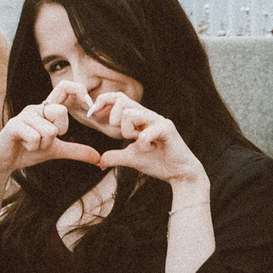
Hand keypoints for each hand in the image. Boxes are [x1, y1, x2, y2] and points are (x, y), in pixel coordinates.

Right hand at [0, 83, 103, 174]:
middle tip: (45, 139)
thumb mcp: (56, 150)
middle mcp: (36, 108)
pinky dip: (33, 148)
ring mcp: (24, 115)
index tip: (88, 102)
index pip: (64, 88)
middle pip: (61, 112)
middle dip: (58, 132)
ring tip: (31, 144)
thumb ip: (76, 151)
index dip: (77, 89)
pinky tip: (24, 145)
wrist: (4, 161)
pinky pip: (36, 138)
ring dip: (43, 145)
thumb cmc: (28, 150)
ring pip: (49, 131)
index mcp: (47, 109)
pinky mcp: (14, 125)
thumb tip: (98, 158)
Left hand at [86, 91, 207, 191]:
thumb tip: (99, 161)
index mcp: (139, 118)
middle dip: (114, 118)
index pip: (119, 98)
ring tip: (139, 143)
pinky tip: (149, 150)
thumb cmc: (158, 162)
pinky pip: (146, 132)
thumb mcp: (131, 158)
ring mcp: (158, 120)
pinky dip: (143, 144)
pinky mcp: (167, 129)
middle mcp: (148, 115)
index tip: (92, 115)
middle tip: (122, 134)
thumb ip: (115, 156)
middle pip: (122, 100)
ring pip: (131, 114)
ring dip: (128, 131)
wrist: (179, 173)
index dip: (103, 102)